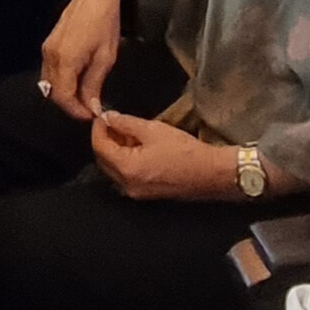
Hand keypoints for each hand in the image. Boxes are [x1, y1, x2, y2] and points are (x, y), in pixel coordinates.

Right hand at [38, 0, 122, 119]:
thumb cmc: (104, 22)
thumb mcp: (106, 57)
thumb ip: (94, 84)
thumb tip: (91, 106)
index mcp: (65, 60)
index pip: (63, 97)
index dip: (76, 110)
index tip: (91, 115)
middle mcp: (50, 56)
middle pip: (53, 92)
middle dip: (70, 104)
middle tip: (89, 107)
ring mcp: (47, 49)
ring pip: (50, 82)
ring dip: (66, 93)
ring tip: (86, 95)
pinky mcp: (49, 44)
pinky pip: (51, 71)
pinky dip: (62, 81)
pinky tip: (79, 80)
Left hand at [91, 114, 231, 201]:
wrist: (212, 174)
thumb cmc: (185, 151)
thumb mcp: (153, 129)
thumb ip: (125, 122)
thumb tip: (108, 117)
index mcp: (126, 169)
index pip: (99, 147)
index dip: (98, 128)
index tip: (101, 115)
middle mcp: (126, 185)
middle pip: (104, 159)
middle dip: (105, 139)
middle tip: (113, 121)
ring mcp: (136, 193)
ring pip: (114, 168)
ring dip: (116, 149)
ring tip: (128, 131)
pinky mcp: (146, 194)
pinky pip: (127, 175)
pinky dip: (126, 160)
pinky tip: (138, 146)